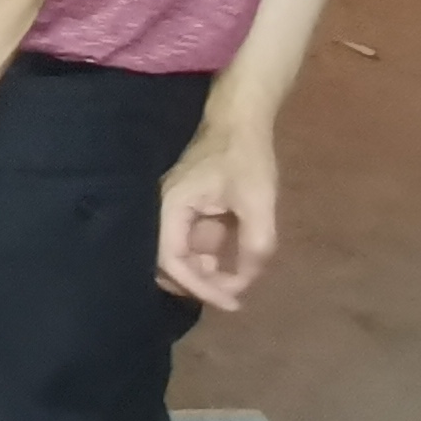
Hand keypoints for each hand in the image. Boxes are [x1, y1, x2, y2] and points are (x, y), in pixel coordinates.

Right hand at [155, 118, 281, 309]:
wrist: (239, 119)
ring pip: (176, 256)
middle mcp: (162, 211)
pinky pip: (187, 242)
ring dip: (201, 272)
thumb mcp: (258, 203)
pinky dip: (205, 257)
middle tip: (231, 295)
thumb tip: (244, 282)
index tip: (232, 301)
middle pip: (165, 264)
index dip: (200, 287)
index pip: (173, 260)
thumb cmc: (246, 157)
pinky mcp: (183, 209)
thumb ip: (254, 246)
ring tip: (233, 276)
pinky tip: (227, 257)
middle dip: (197, 284)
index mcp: (171, 207)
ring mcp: (171, 210)